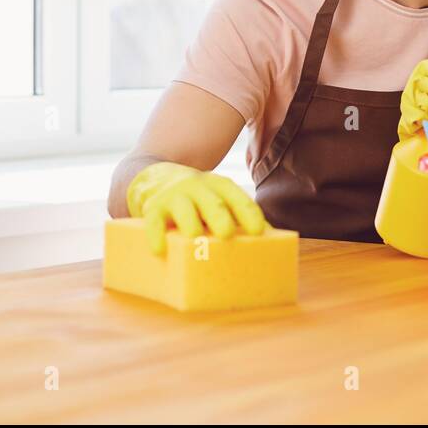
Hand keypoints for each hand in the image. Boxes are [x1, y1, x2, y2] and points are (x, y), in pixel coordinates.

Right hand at [126, 161, 266, 255]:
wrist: (155, 177)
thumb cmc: (199, 199)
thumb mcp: (219, 200)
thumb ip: (240, 217)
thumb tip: (274, 240)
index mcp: (221, 187)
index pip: (238, 199)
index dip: (248, 213)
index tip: (258, 231)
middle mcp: (199, 188)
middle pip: (213, 202)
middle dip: (220, 216)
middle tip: (227, 233)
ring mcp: (175, 196)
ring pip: (184, 209)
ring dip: (190, 222)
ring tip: (195, 237)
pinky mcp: (153, 207)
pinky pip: (153, 221)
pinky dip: (156, 235)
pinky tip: (159, 250)